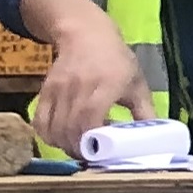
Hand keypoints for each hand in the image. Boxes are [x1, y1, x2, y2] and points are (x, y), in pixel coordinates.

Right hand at [30, 23, 149, 151]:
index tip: (101, 152)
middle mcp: (80, 86)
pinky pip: (39, 120)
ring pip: (54, 127)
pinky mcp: (45, 90)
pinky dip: (47, 136)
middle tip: (91, 156)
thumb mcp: (138, 84)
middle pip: (71, 126)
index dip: (92, 138)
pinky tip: (61, 139)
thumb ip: (145, 113)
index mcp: (107, 83)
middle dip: (79, 149)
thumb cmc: (117, 62)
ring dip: (64, 145)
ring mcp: (59, 88)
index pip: (91, 115)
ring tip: (79, 149)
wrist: (86, 36)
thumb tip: (153, 140)